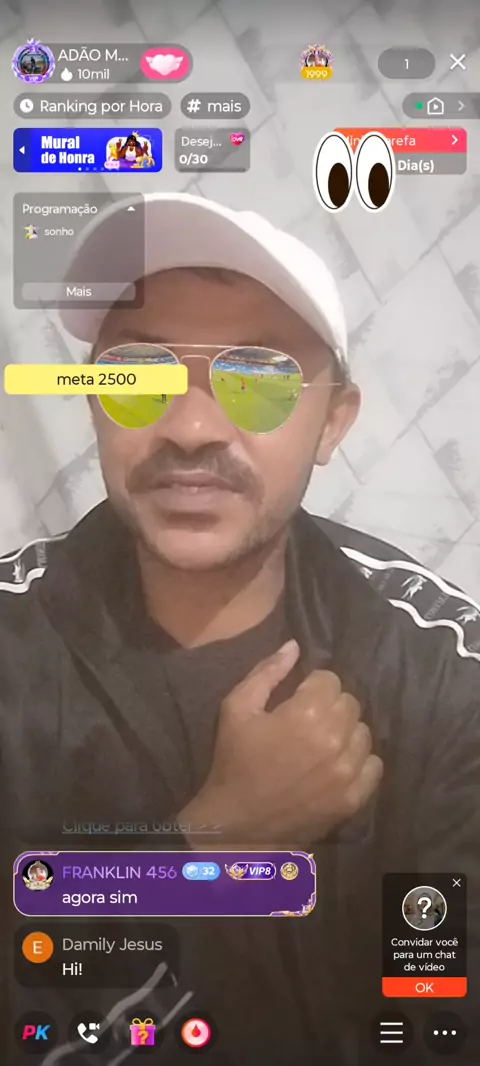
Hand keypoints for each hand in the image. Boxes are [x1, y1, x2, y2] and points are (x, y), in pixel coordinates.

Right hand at [179, 640, 382, 846]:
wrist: (236, 825)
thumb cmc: (234, 761)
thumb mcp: (237, 708)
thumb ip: (267, 672)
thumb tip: (294, 645)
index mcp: (306, 713)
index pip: (330, 680)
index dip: (312, 686)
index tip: (297, 699)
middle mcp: (334, 739)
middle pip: (350, 703)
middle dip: (330, 706)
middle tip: (308, 721)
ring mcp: (347, 772)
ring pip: (364, 732)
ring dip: (346, 732)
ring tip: (323, 743)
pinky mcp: (353, 798)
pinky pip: (374, 765)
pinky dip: (359, 761)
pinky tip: (336, 765)